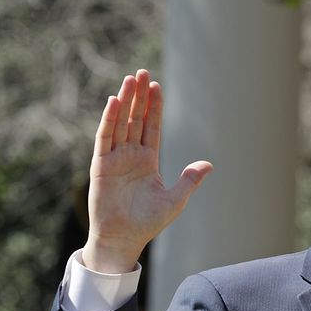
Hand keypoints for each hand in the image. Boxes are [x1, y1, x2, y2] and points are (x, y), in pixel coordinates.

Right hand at [84, 70, 212, 273]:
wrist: (124, 238)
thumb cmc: (148, 222)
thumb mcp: (175, 199)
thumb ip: (189, 180)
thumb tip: (209, 164)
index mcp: (147, 161)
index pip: (151, 127)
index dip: (154, 108)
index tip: (157, 86)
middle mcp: (130, 155)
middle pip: (135, 119)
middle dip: (139, 96)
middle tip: (142, 72)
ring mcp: (115, 158)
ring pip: (120, 123)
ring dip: (125, 101)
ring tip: (130, 79)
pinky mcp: (101, 165)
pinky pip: (105, 138)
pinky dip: (109, 120)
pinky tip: (115, 102)